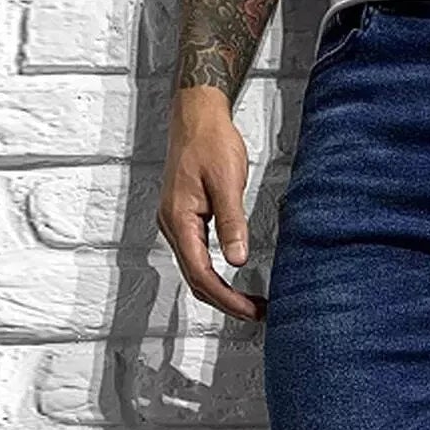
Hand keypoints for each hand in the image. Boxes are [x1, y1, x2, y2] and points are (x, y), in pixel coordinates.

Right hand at [157, 87, 264, 322]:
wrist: (196, 114)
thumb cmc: (210, 140)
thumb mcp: (227, 181)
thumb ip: (232, 222)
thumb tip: (238, 260)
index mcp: (179, 219)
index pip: (202, 274)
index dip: (227, 298)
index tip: (252, 311)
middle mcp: (172, 226)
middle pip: (196, 280)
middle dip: (226, 302)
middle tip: (257, 315)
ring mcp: (176, 223)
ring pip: (195, 272)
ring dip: (221, 292)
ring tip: (250, 304)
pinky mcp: (184, 219)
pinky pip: (196, 258)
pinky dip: (215, 276)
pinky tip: (234, 280)